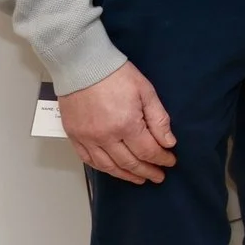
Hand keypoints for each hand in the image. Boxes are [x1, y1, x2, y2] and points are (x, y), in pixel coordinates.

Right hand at [59, 61, 176, 183]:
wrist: (81, 65)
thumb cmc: (116, 75)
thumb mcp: (146, 92)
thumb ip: (158, 119)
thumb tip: (168, 142)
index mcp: (126, 125)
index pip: (148, 151)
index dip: (161, 159)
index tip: (170, 162)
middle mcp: (105, 137)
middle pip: (129, 162)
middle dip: (147, 171)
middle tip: (158, 176)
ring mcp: (87, 138)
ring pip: (108, 166)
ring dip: (126, 175)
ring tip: (139, 178)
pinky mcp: (74, 136)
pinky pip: (88, 160)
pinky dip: (103, 168)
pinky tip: (113, 170)